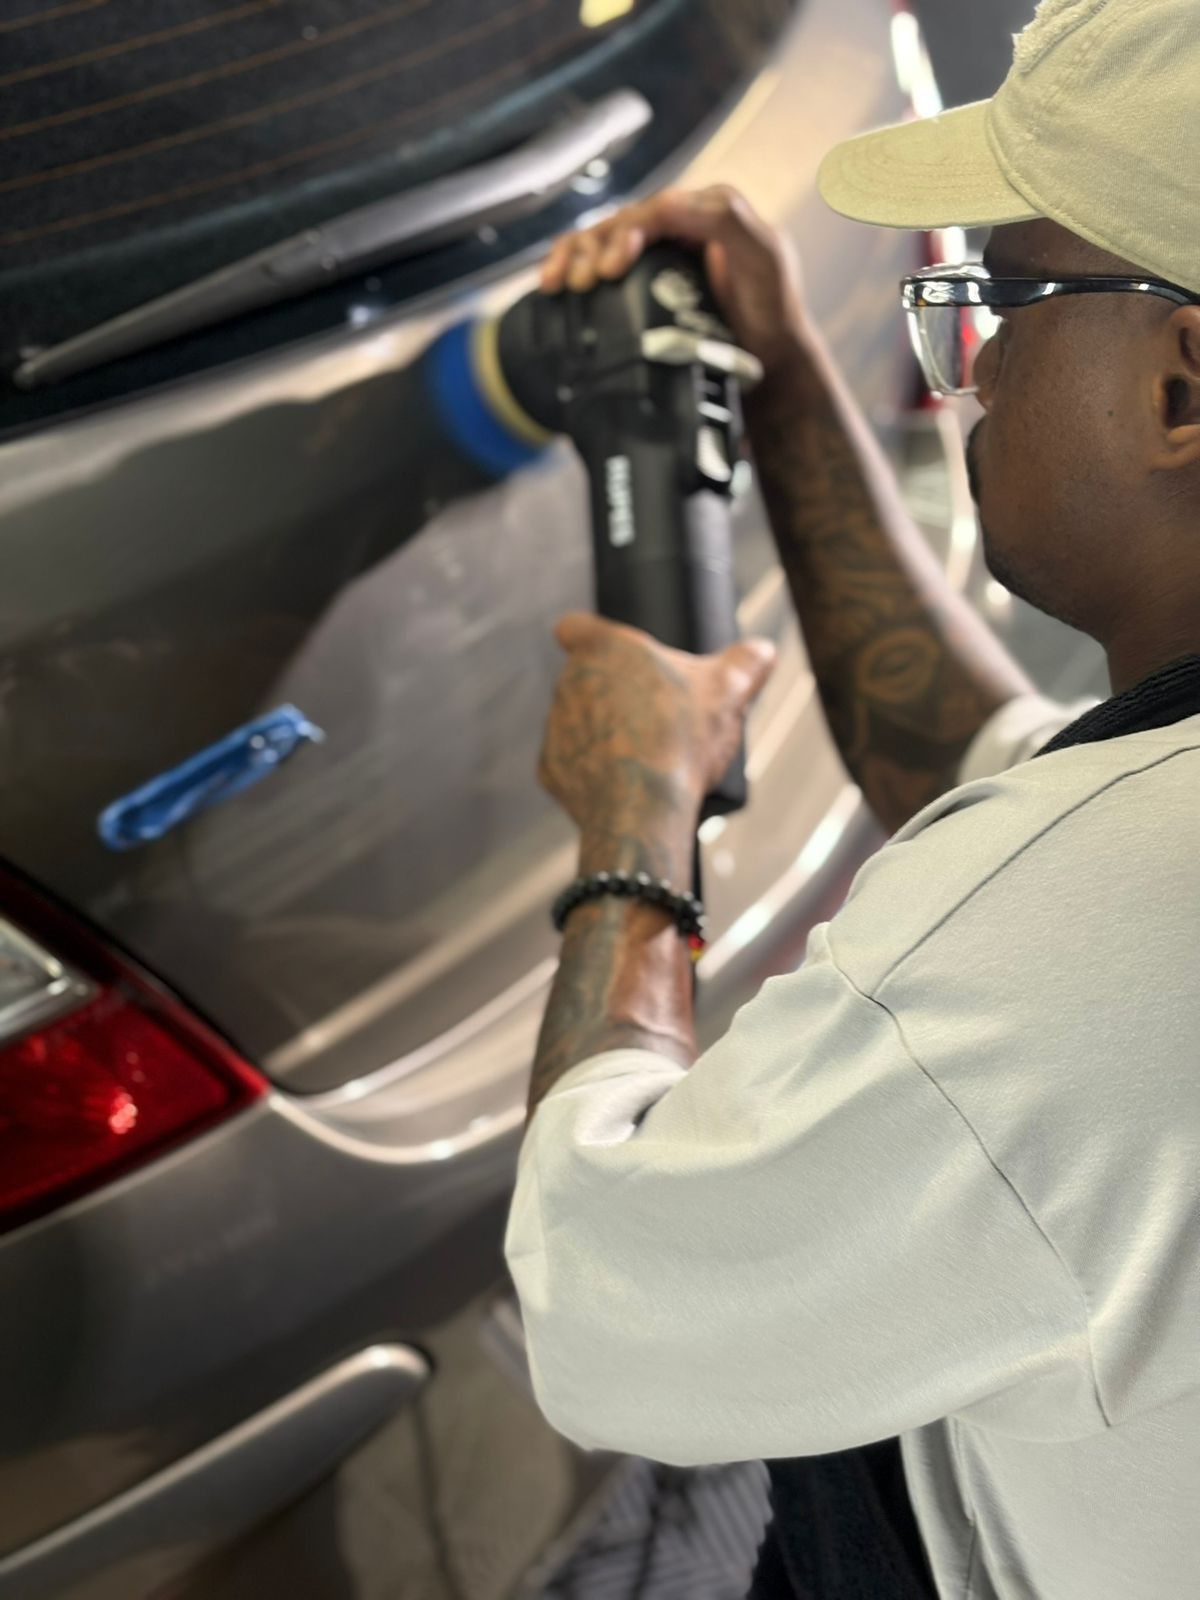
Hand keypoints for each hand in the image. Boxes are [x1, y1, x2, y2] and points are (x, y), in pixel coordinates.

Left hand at [537, 612, 775, 833]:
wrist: (643, 805)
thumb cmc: (681, 737)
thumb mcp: (729, 690)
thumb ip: (748, 661)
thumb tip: (763, 651)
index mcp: (602, 650)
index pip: (576, 627)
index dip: (591, 637)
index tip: (612, 655)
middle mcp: (568, 682)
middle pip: (589, 678)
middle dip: (617, 693)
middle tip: (658, 717)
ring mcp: (555, 726)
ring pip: (579, 720)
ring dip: (605, 731)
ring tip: (648, 754)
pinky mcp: (549, 769)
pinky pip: (574, 762)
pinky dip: (594, 771)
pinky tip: (624, 782)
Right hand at [539, 185, 807, 380]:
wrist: (770, 362)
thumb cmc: (772, 309)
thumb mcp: (763, 256)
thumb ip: (725, 221)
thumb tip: (664, 203)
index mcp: (704, 210)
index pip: (652, 211)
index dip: (625, 234)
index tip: (611, 267)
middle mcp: (675, 227)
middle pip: (618, 226)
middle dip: (591, 250)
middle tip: (582, 283)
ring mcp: (655, 258)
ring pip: (599, 243)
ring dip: (572, 259)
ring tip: (558, 285)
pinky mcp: (640, 286)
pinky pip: (597, 268)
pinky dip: (569, 271)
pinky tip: (550, 288)